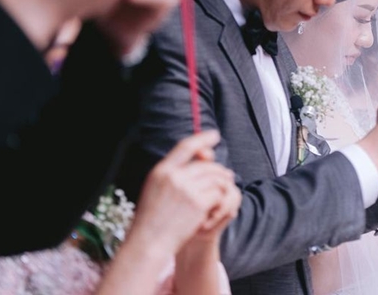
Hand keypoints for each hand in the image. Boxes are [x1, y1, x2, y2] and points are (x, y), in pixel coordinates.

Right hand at [129, 131, 235, 254]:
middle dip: (219, 171)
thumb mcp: (156, 188)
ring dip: (221, 186)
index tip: (215, 135)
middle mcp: (174, 176)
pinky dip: (219, 201)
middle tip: (228, 176)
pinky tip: (213, 210)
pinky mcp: (198, 203)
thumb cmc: (152, 218)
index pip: (185, 146)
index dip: (202, 138)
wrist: (149, 243)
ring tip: (220, 195)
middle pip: (206, 165)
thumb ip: (176, 172)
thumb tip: (206, 155)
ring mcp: (186, 189)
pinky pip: (217, 194)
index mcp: (161, 170)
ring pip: (215, 178)